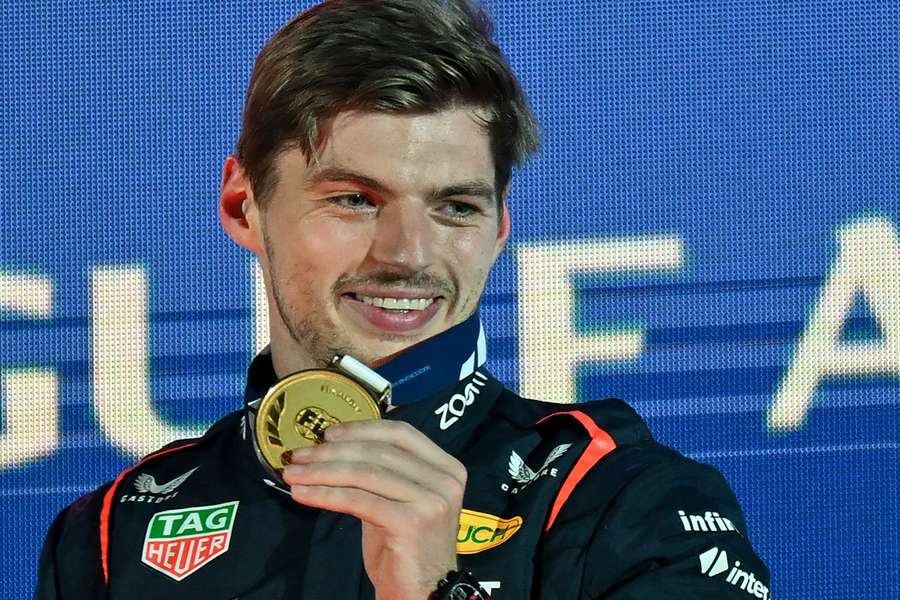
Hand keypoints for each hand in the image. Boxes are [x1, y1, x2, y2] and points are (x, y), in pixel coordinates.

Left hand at [282, 420, 465, 599]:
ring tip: (293, 474)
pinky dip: (326, 494)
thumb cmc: (406, 547)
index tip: (327, 433)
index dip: (361, 429)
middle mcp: (444, 479)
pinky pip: (359, 500)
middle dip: (333, 451)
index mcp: (447, 467)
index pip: (400, 433)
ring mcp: (431, 500)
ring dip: (322, 471)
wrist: (423, 592)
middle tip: (299, 455)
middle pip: (379, 452)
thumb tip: (336, 445)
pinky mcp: (411, 522)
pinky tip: (303, 494)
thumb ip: (382, 472)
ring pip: (365, 474)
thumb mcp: (398, 500)